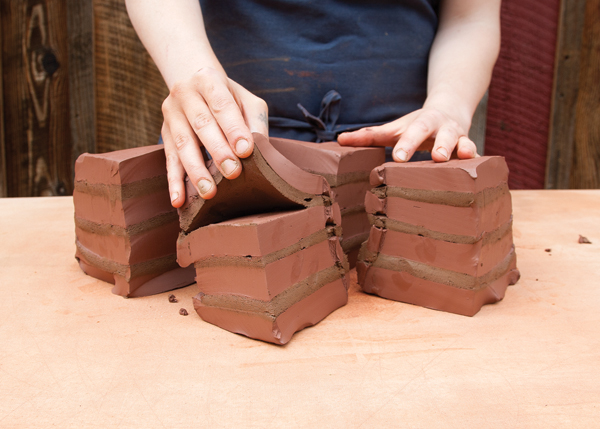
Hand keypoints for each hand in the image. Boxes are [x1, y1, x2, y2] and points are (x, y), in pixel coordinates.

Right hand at [161, 67, 268, 206]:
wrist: (194, 84)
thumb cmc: (228, 97)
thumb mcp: (247, 100)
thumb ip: (255, 120)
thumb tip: (260, 147)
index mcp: (208, 80)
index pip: (222, 105)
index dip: (233, 128)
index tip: (246, 151)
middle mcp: (185, 94)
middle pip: (201, 124)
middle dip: (217, 151)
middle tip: (232, 173)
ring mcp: (171, 114)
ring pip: (182, 144)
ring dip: (196, 170)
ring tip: (209, 192)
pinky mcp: (164, 134)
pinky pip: (169, 160)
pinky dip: (174, 182)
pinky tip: (178, 200)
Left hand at [337, 107, 476, 161]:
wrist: (451, 109)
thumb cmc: (416, 126)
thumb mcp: (395, 128)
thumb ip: (370, 135)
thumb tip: (339, 140)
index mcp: (418, 123)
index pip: (407, 133)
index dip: (404, 144)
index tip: (397, 158)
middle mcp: (438, 127)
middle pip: (432, 133)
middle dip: (430, 143)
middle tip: (428, 157)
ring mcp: (457, 135)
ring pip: (459, 139)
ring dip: (458, 147)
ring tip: (457, 157)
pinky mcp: (470, 146)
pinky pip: (476, 151)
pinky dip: (478, 159)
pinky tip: (479, 168)